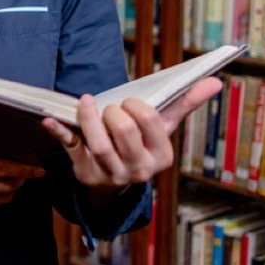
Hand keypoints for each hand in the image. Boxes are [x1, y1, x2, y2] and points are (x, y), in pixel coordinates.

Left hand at [41, 76, 223, 189]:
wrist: (113, 184)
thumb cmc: (141, 145)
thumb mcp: (163, 129)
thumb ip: (186, 103)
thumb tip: (215, 80)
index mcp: (161, 156)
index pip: (150, 121)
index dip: (136, 106)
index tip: (129, 103)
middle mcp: (138, 169)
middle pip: (124, 130)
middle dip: (114, 111)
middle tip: (110, 108)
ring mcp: (110, 173)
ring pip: (98, 142)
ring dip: (89, 117)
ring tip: (87, 103)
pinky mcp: (84, 171)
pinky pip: (69, 148)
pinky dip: (58, 131)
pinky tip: (49, 119)